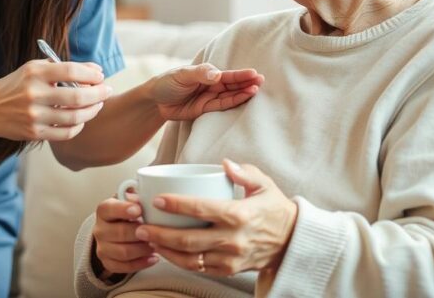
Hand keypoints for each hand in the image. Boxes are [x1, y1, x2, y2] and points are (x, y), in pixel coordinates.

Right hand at [0, 60, 111, 140]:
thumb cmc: (17, 85)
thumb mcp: (34, 69)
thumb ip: (62, 67)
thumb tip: (95, 69)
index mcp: (35, 73)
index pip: (71, 70)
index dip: (91, 73)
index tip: (100, 75)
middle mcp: (34, 94)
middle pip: (77, 96)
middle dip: (98, 94)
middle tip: (107, 91)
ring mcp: (34, 116)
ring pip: (75, 117)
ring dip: (92, 110)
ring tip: (97, 105)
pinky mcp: (35, 133)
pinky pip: (66, 133)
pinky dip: (78, 126)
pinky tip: (81, 120)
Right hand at [92, 193, 158, 275]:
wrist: (116, 231)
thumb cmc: (128, 214)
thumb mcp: (130, 201)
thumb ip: (137, 196)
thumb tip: (146, 193)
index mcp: (104, 210)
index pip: (108, 209)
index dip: (123, 209)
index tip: (139, 209)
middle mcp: (99, 229)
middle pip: (119, 232)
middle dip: (139, 232)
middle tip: (154, 231)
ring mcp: (102, 247)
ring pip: (123, 252)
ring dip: (142, 249)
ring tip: (156, 245)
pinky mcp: (108, 262)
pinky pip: (124, 267)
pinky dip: (141, 263)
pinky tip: (153, 258)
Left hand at [134, 160, 297, 276]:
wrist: (292, 242)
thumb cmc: (275, 209)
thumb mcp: (264, 184)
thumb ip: (244, 173)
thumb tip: (225, 164)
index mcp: (240, 215)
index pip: (202, 209)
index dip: (177, 205)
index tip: (157, 200)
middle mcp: (234, 239)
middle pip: (189, 240)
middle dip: (160, 235)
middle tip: (141, 225)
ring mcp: (231, 258)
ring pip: (191, 259)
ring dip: (165, 251)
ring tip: (148, 240)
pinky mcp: (229, 270)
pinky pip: (199, 269)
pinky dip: (179, 261)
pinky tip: (165, 251)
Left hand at [149, 64, 262, 120]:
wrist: (155, 101)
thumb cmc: (167, 82)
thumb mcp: (182, 75)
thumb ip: (200, 74)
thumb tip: (217, 74)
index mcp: (206, 73)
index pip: (226, 74)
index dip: (240, 74)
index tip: (254, 74)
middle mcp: (211, 84)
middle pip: (232, 84)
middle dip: (246, 82)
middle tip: (261, 81)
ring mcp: (209, 97)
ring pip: (230, 95)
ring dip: (243, 93)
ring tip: (256, 90)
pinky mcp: (206, 109)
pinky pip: (222, 106)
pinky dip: (233, 103)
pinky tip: (244, 99)